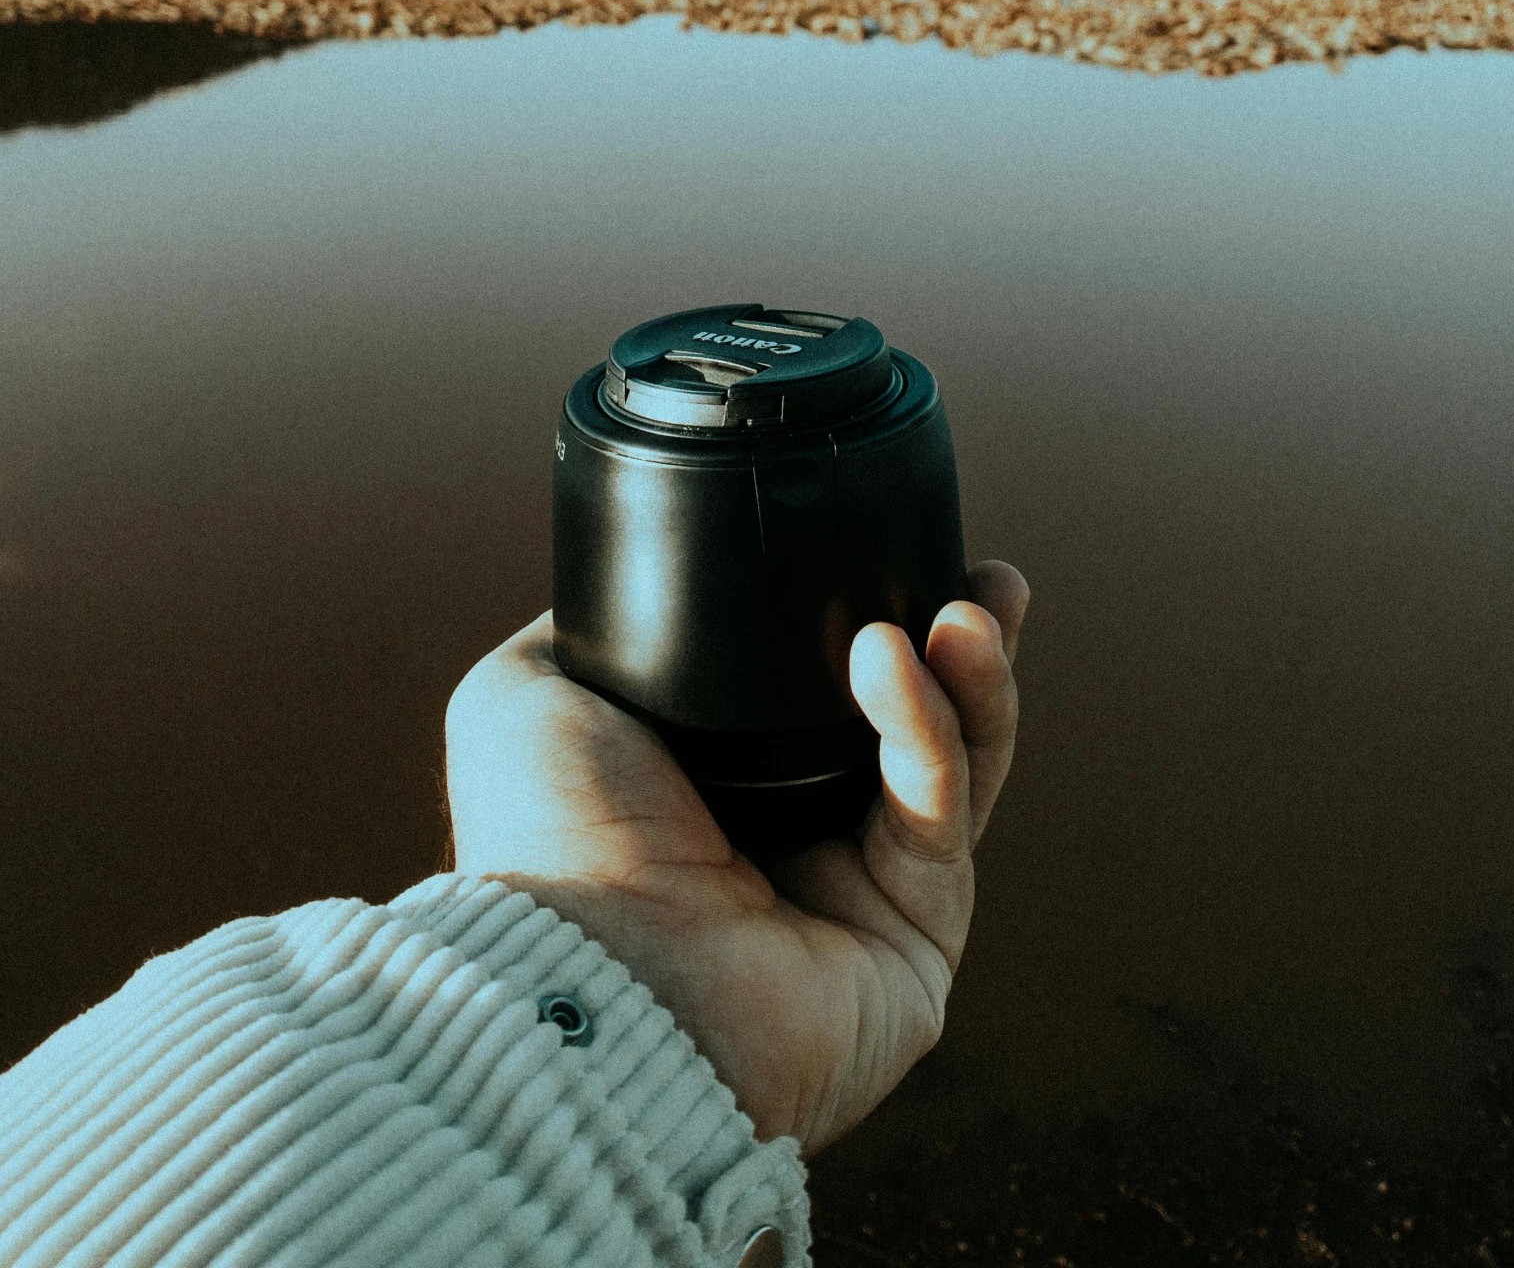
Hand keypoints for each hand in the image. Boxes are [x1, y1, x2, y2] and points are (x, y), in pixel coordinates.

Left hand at [442, 558, 1026, 1153]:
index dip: (869, 617)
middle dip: (956, 643)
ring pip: (952, 762)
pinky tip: (895, 657)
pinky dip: (928, 724)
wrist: (583, 969)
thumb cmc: (543, 840)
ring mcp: (863, 893)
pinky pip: (938, 810)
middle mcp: (797, 837)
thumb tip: (634, 575)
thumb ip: (590, 626)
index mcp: (719, 784)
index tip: (895, 543)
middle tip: (984, 578)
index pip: (821, 688)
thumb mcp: (529, 692)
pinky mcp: (915, 939)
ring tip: (969, 604)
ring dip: (970, 675)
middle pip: (911, 721)